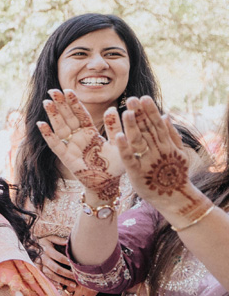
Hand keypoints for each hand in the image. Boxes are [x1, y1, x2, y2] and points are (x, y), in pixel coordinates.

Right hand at [37, 89, 121, 203]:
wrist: (108, 184)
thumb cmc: (115, 165)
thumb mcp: (119, 143)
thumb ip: (114, 127)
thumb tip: (112, 109)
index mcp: (91, 133)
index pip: (81, 114)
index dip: (74, 103)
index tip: (68, 90)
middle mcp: (79, 138)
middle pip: (68, 118)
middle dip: (60, 104)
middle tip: (52, 90)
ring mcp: (71, 147)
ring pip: (60, 128)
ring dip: (53, 115)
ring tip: (46, 102)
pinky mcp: (66, 158)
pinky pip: (56, 144)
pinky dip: (48, 135)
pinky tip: (42, 124)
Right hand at [38, 240, 77, 295]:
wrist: (29, 246)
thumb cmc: (43, 242)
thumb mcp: (50, 238)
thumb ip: (59, 240)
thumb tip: (69, 242)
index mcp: (47, 250)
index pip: (59, 258)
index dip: (67, 262)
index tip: (76, 266)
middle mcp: (44, 259)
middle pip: (57, 269)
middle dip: (67, 274)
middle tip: (77, 278)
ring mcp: (41, 266)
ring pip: (52, 275)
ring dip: (63, 280)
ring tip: (73, 284)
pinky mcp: (39, 270)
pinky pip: (47, 278)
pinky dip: (54, 283)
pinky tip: (61, 287)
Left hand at [108, 96, 208, 223]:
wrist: (175, 198)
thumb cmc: (175, 174)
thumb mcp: (177, 152)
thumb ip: (171, 134)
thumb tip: (166, 114)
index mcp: (166, 145)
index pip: (157, 124)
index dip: (150, 111)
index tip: (143, 97)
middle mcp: (158, 151)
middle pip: (147, 129)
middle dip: (140, 113)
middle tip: (131, 98)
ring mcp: (148, 162)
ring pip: (139, 141)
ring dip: (133, 126)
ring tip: (126, 112)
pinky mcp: (137, 173)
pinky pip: (129, 158)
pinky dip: (125, 147)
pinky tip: (118, 135)